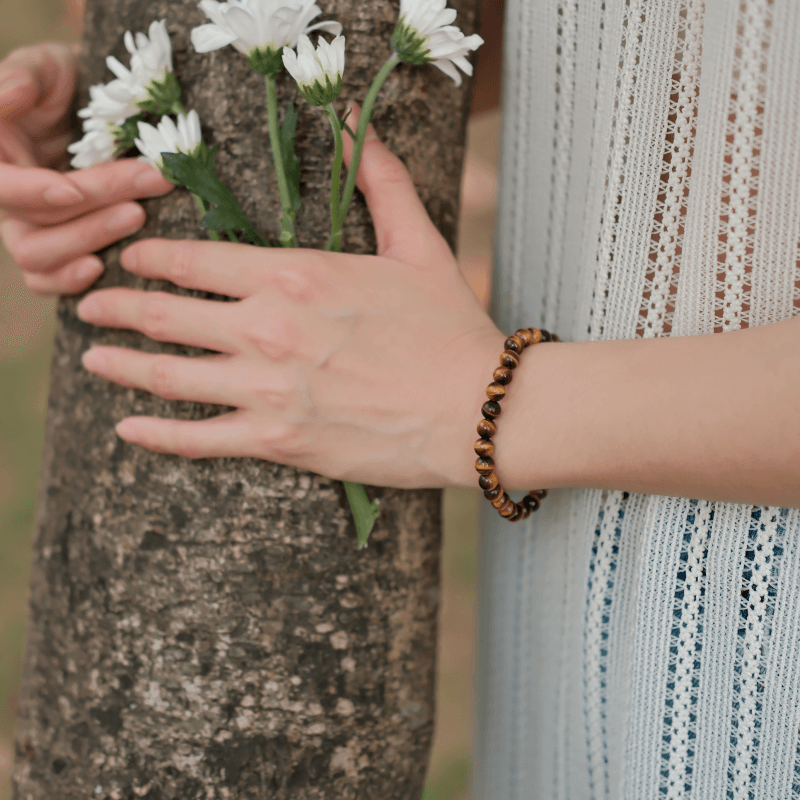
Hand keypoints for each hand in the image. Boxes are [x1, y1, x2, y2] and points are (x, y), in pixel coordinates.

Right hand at [0, 42, 173, 294]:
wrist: (104, 111)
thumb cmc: (70, 85)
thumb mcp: (48, 67)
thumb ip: (25, 77)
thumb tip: (8, 95)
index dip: (31, 192)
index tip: (73, 189)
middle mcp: (7, 199)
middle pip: (30, 226)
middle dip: (89, 211)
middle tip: (143, 188)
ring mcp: (28, 228)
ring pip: (39, 258)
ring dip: (91, 240)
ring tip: (138, 216)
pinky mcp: (56, 249)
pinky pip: (48, 280)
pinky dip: (71, 280)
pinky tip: (106, 266)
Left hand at [76, 116, 502, 488]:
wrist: (476, 408)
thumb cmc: (449, 328)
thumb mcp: (418, 245)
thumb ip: (381, 180)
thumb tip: (354, 124)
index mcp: (296, 274)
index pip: (196, 259)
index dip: (152, 257)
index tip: (132, 257)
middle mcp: (268, 328)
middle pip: (166, 314)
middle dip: (118, 307)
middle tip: (89, 305)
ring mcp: (269, 388)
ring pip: (169, 376)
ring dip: (121, 365)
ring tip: (93, 359)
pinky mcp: (279, 440)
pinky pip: (200, 439)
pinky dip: (157, 435)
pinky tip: (128, 428)